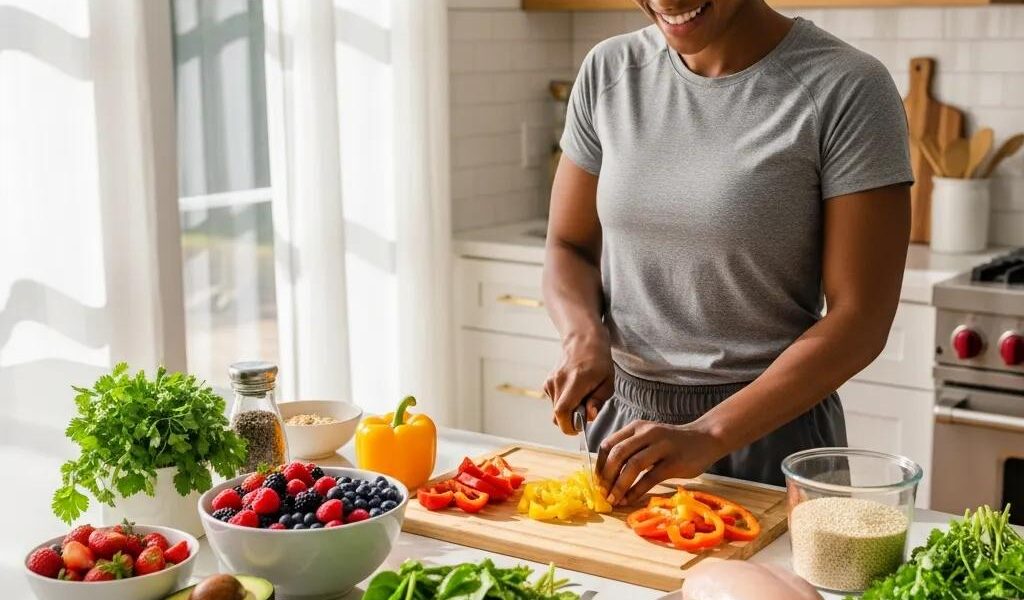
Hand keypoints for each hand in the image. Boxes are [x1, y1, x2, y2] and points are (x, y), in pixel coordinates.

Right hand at [543, 331, 613, 434]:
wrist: (583, 341)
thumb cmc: (599, 361)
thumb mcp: (607, 382)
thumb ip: (598, 401)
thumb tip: (588, 416)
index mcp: (576, 381)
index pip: (562, 412)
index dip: (568, 426)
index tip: (578, 429)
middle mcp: (559, 382)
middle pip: (557, 415)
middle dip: (570, 421)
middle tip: (585, 411)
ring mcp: (550, 382)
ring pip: (555, 410)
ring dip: (568, 411)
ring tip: (581, 397)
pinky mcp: (547, 383)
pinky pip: (554, 402)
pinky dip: (564, 403)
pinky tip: (574, 391)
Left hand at [595, 420, 725, 505]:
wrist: (706, 438)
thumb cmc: (673, 442)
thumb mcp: (649, 437)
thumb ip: (631, 448)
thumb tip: (608, 473)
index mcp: (636, 427)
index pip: (609, 444)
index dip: (600, 465)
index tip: (597, 481)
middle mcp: (647, 433)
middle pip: (618, 454)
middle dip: (607, 476)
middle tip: (602, 493)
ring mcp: (661, 446)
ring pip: (632, 466)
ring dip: (619, 485)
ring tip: (613, 499)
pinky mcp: (673, 462)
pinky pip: (650, 478)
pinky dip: (636, 491)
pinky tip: (629, 500)